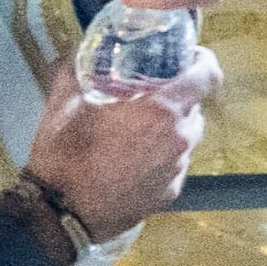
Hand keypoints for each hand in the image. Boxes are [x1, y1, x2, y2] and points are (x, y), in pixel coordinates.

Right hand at [27, 44, 220, 233]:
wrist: (57, 216)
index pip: (209, 75)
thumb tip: (80, 49)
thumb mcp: (63, 104)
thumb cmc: (62, 158)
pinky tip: (132, 161)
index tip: (186, 59)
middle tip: (145, 98)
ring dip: (169, 129)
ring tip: (134, 133)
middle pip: (194, 106)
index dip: (201, 62)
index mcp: (162, 110)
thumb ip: (77, 69)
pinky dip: (161, 158)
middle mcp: (180, 138)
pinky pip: (175, 164)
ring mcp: (178, 168)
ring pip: (186, 136)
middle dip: (175, 99)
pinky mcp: (171, 193)